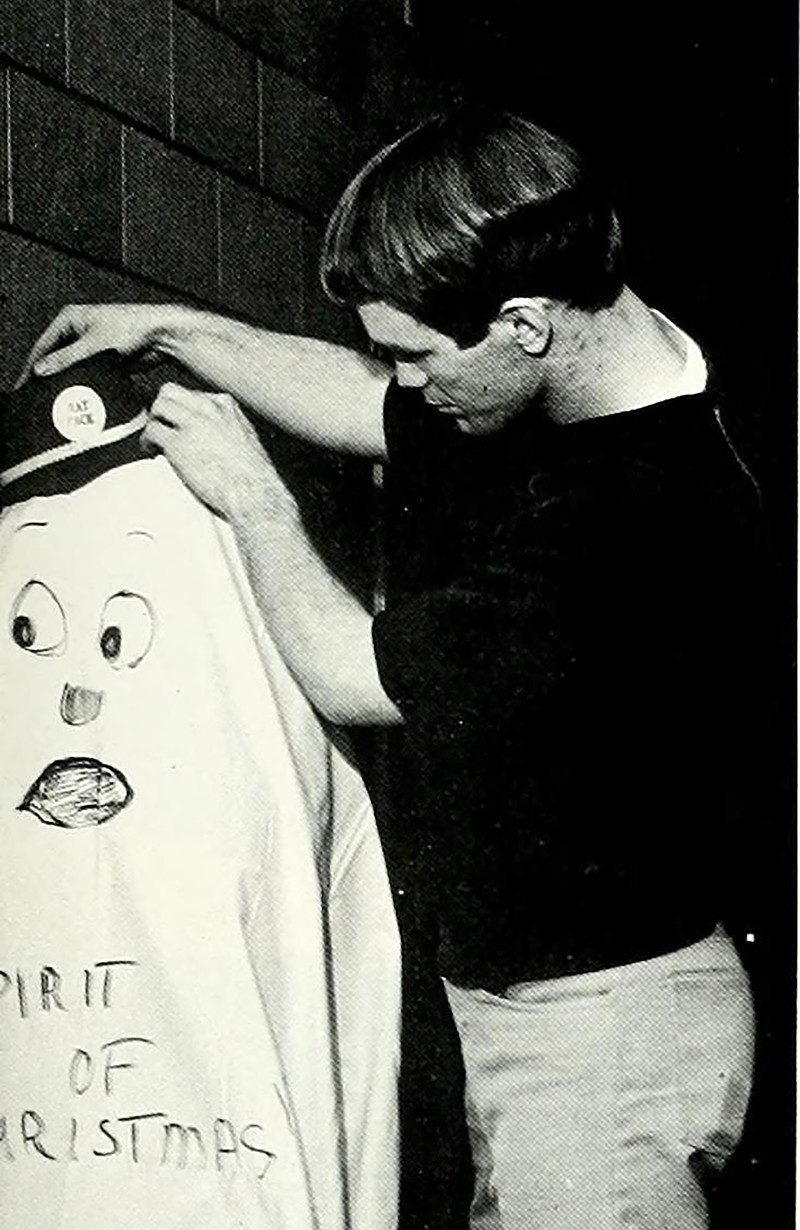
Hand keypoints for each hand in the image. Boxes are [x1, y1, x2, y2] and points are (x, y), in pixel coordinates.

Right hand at [18, 303, 182, 385]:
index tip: (25, 385)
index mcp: (71, 318)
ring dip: (67, 382)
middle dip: (50, 376)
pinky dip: (82, 385)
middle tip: (39, 396)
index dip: (34, 366)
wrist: (161, 336)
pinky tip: (79, 397)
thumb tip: (42, 369)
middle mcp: (79, 330)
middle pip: (56, 358)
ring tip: (58, 399)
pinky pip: (87, 375)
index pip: (43, 345)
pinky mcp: (104, 360)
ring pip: (71, 368)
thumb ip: (66, 359)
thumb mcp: (94, 345)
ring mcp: (91, 346)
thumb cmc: (133, 327)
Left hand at [143, 383, 296, 522]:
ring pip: (159, 406)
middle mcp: (208, 410)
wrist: (253, 493)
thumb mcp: (246, 440)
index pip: (194, 394)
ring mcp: (192, 424)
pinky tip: (151, 450)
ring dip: (153, 422)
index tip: (179, 420)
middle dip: (162, 408)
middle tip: (160, 424)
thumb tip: (212, 437)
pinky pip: (152, 431)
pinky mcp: (177, 443)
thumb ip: (227, 430)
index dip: (182, 408)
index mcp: (227, 407)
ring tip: (153, 438)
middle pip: (171, 392)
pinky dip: (147, 441)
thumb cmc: (254, 477)